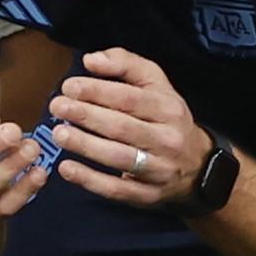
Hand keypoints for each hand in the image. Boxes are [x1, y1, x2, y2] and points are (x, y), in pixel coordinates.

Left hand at [47, 49, 209, 208]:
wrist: (197, 164)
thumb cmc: (165, 117)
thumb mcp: (155, 83)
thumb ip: (124, 64)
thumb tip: (91, 61)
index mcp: (168, 108)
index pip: (130, 98)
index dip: (97, 91)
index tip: (69, 86)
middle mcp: (166, 138)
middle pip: (122, 127)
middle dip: (86, 116)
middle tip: (58, 107)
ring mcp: (159, 169)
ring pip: (119, 158)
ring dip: (85, 146)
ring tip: (59, 134)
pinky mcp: (148, 195)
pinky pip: (117, 189)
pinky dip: (90, 180)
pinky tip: (66, 168)